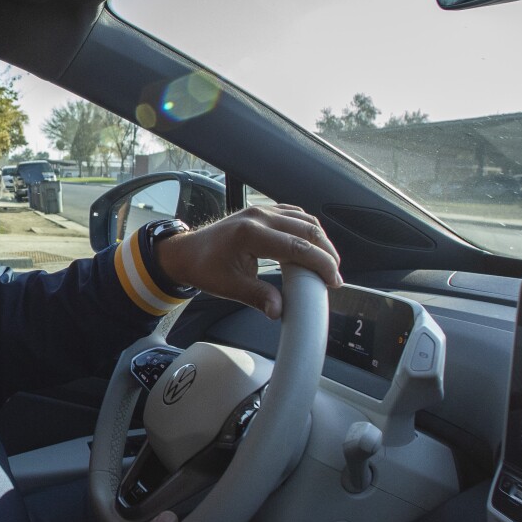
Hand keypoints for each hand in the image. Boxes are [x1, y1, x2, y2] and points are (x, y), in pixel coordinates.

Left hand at [153, 204, 342, 318]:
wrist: (187, 252)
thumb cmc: (205, 268)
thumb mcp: (230, 287)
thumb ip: (257, 297)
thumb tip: (279, 311)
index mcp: (251, 234)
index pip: (297, 246)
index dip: (321, 263)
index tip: (333, 280)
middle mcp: (259, 216)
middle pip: (307, 228)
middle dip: (326, 253)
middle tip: (334, 276)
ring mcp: (261, 210)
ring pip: (304, 218)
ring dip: (320, 240)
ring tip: (327, 263)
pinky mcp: (263, 211)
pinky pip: (294, 214)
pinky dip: (308, 229)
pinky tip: (313, 245)